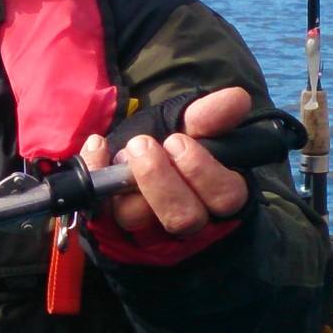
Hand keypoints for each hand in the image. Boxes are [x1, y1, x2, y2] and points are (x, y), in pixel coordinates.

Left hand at [80, 86, 252, 235]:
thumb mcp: (189, 129)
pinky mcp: (113, 232)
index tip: (176, 140)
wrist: (129, 170)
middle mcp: (188, 223)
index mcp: (217, 196)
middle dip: (161, 179)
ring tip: (125, 153)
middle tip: (144, 145)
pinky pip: (100, 214)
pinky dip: (95, 175)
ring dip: (129, 183)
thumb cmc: (169, 152)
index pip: (225, 197)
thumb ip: (208, 117)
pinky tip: (98, 148)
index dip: (202, 171)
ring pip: (141, 221)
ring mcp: (148, 232)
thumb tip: (237, 99)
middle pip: (185, 218)